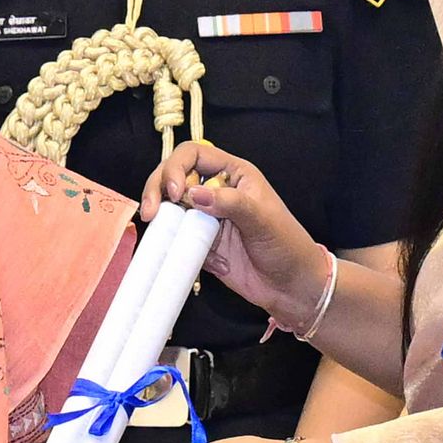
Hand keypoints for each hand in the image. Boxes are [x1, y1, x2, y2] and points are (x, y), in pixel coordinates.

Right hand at [142, 140, 330, 325]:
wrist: (292, 287)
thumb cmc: (287, 245)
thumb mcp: (262, 219)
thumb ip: (230, 203)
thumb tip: (193, 194)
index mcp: (233, 174)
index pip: (193, 155)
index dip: (176, 168)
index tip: (175, 193)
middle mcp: (215, 191)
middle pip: (172, 177)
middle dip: (157, 189)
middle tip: (151, 212)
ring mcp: (205, 218)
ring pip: (169, 208)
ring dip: (160, 217)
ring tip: (157, 228)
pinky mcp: (200, 243)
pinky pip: (176, 238)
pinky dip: (172, 243)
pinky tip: (186, 254)